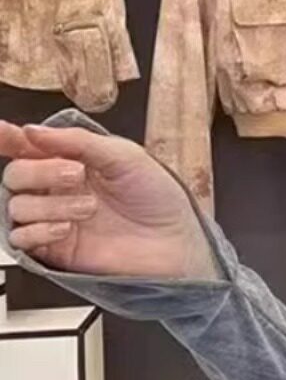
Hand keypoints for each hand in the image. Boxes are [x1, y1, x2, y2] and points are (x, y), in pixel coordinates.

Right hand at [0, 119, 217, 279]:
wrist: (175, 242)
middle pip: (14, 175)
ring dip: (50, 205)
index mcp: (70, 160)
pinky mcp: (55, 249)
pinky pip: (20, 239)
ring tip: (88, 208)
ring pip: (16, 206)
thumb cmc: (158, 199)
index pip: (24, 146)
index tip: (3, 132)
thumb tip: (32, 130)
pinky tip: (66, 229)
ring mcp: (54, 219)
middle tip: (76, 175)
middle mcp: (57, 189)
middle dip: (41, 172)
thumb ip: (76, 141)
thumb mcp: (123, 156)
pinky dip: (38, 231)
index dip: (7, 138)